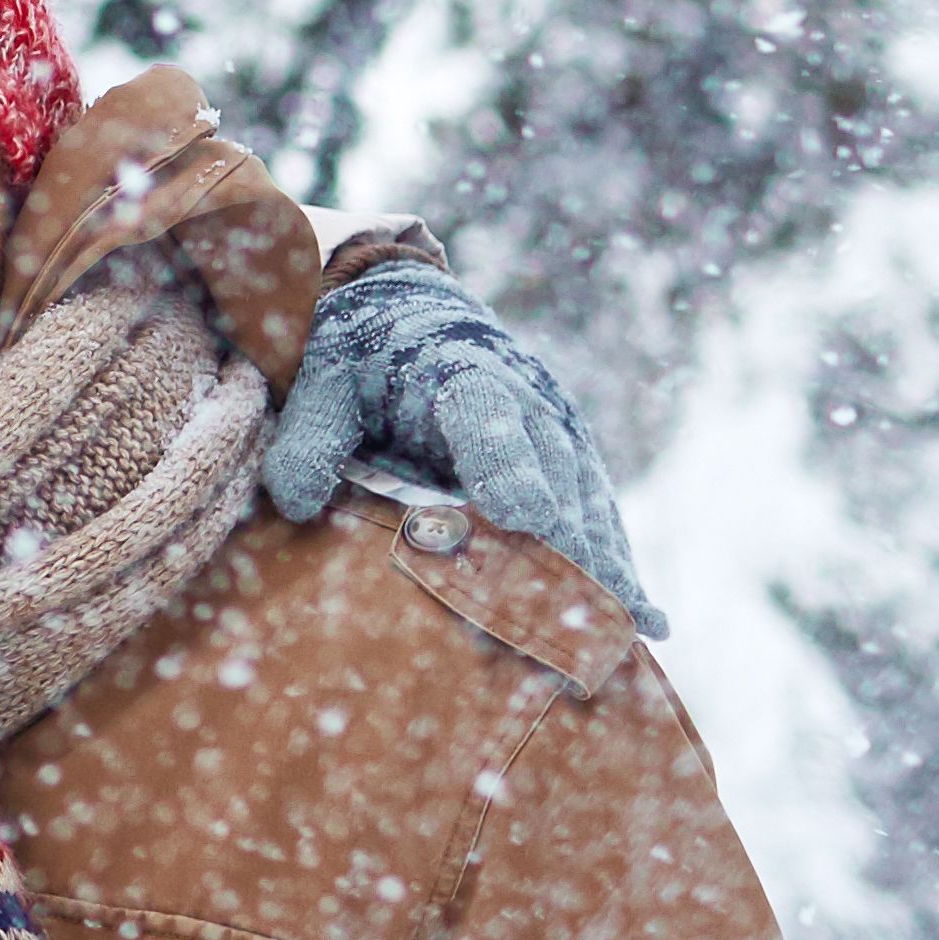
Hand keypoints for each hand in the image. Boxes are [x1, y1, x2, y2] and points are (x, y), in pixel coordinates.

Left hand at [262, 265, 658, 632]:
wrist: (414, 308)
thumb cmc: (363, 350)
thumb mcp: (322, 379)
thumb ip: (309, 435)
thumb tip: (294, 502)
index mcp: (460, 373)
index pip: (486, 420)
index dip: (504, 465)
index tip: (520, 515)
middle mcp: (524, 399)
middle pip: (552, 473)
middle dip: (564, 542)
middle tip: (577, 611)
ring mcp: (557, 428)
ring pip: (587, 500)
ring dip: (604, 564)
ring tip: (624, 631)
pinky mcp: (571, 454)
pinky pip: (599, 512)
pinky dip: (617, 561)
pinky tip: (643, 619)